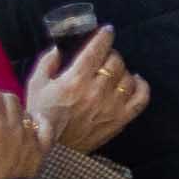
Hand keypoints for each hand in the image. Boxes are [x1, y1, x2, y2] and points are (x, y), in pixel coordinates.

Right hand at [22, 26, 144, 152]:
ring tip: (114, 71)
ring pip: (128, 77)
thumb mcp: (36, 85)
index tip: (107, 31)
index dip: (104, 37)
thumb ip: (46, 63)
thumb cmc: (43, 114)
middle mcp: (96, 90)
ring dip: (123, 70)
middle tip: (104, 57)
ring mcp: (112, 105)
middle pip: (115, 61)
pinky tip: (135, 80)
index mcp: (75, 80)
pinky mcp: (121, 119)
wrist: (54, 147)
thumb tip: (57, 48)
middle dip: (110, 54)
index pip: (96, 50)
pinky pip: (141, 98)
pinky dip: (142, 86)